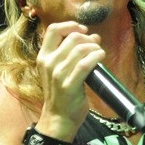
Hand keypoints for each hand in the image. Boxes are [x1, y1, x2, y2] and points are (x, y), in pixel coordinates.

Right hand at [34, 21, 103, 136]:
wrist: (58, 118)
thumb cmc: (62, 94)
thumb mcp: (58, 70)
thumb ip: (70, 53)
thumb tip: (93, 36)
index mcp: (43, 57)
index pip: (53, 30)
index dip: (70, 25)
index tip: (83, 29)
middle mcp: (48, 63)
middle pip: (72, 38)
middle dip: (87, 38)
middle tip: (95, 44)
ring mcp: (58, 75)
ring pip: (80, 50)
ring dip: (94, 47)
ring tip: (99, 52)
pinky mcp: (69, 85)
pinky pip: (85, 64)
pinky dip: (96, 56)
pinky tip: (101, 57)